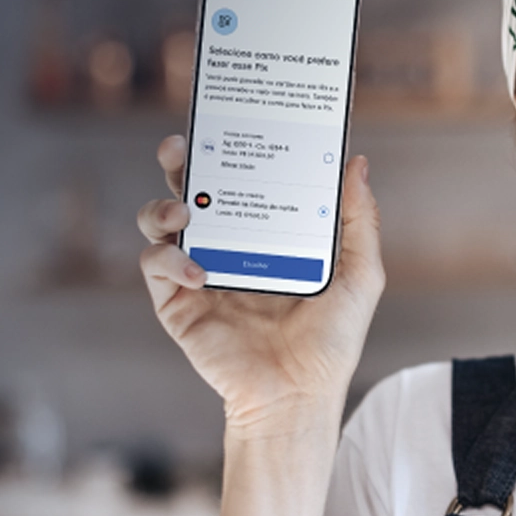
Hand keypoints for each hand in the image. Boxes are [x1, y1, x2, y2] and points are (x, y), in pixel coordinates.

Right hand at [137, 135, 384, 435]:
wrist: (300, 395)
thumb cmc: (331, 340)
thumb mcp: (359, 273)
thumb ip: (358, 219)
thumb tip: (355, 162)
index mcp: (265, 233)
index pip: (241, 180)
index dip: (229, 149)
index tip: (228, 120)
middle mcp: (227, 246)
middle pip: (191, 190)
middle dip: (179, 162)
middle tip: (180, 146)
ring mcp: (197, 273)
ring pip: (159, 223)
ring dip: (162, 207)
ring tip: (185, 210)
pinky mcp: (177, 303)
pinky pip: (155, 266)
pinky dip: (170, 260)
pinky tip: (200, 272)